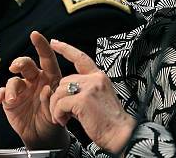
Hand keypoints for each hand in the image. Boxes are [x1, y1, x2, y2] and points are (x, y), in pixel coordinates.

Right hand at [0, 32, 68, 149]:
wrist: (43, 135)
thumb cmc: (54, 117)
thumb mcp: (56, 108)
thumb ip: (51, 98)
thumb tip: (44, 89)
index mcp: (50, 77)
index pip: (47, 57)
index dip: (41, 45)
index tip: (34, 34)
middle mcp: (35, 79)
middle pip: (26, 64)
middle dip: (20, 62)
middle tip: (16, 67)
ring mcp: (22, 89)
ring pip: (13, 79)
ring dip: (11, 87)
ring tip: (12, 98)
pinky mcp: (10, 100)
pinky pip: (1, 93)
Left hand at [50, 39, 135, 153]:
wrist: (121, 133)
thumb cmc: (110, 121)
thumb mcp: (100, 98)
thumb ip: (85, 90)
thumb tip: (67, 93)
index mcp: (99, 77)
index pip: (80, 58)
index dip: (66, 49)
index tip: (55, 43)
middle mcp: (95, 79)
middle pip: (64, 81)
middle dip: (58, 98)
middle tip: (62, 113)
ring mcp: (90, 88)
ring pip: (59, 91)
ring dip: (56, 108)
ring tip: (63, 118)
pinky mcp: (83, 100)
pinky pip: (59, 104)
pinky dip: (57, 114)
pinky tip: (64, 121)